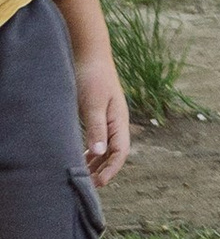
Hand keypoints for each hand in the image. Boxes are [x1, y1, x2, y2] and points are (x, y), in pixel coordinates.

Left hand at [62, 0, 130, 187]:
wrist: (88, 53)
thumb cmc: (91, 76)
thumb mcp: (92, 104)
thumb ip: (96, 129)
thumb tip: (98, 153)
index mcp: (119, 120)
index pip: (120, 152)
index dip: (111, 170)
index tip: (98, 184)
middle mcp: (116, 121)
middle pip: (114, 153)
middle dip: (103, 171)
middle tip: (87, 185)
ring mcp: (107, 118)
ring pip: (105, 147)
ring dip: (96, 163)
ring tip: (83, 176)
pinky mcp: (97, 114)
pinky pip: (98, 139)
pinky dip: (90, 151)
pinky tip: (80, 157)